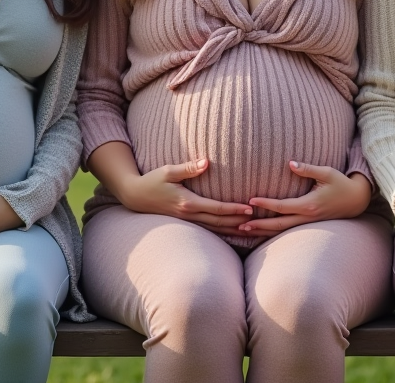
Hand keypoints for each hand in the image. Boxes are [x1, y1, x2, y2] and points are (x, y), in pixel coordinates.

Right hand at [117, 158, 253, 229]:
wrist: (135, 196)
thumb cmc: (152, 180)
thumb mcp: (168, 171)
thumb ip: (188, 168)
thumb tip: (207, 162)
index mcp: (187, 202)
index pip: (216, 208)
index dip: (234, 209)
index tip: (250, 208)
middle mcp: (189, 215)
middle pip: (219, 222)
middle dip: (239, 223)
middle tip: (259, 223)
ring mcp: (187, 221)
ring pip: (215, 229)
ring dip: (233, 231)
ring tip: (251, 232)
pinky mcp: (186, 222)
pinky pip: (208, 230)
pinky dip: (222, 232)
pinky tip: (232, 233)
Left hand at [238, 163, 372, 236]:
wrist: (357, 200)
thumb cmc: (341, 183)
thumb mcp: (327, 172)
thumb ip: (307, 168)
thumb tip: (290, 163)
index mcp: (309, 204)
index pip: (282, 206)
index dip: (265, 204)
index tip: (250, 200)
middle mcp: (307, 217)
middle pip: (278, 224)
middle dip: (259, 225)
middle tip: (240, 225)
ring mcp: (308, 223)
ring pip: (282, 231)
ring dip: (264, 232)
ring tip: (245, 231)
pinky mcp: (309, 225)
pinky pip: (288, 230)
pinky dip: (274, 232)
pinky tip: (262, 232)